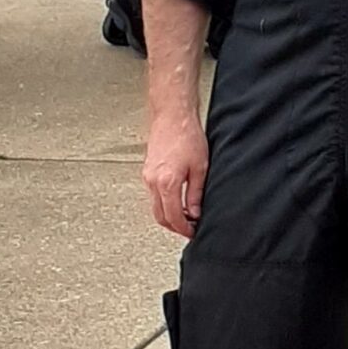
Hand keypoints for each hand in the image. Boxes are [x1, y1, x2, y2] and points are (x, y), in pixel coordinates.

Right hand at [144, 111, 208, 239]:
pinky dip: (163, 203)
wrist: (172, 116)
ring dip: (168, 215)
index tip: (193, 232)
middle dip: (174, 226)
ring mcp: (147, 176)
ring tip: (185, 216)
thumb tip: (195, 213)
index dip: (184, 229)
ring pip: (155, 207)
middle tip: (189, 228)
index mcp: (167, 182)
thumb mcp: (200, 168)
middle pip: (160, 216)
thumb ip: (196, 194)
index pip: (173, 217)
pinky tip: (176, 200)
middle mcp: (153, 181)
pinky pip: (153, 195)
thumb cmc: (187, 135)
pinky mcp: (147, 171)